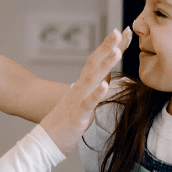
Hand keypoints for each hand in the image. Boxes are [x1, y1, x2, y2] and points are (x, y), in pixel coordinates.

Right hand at [38, 27, 132, 153]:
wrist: (46, 141)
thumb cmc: (66, 123)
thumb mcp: (84, 103)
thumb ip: (95, 90)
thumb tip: (107, 80)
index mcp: (83, 85)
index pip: (98, 60)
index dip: (111, 46)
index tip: (125, 32)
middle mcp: (80, 88)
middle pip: (95, 62)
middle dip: (109, 46)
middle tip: (122, 30)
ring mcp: (78, 100)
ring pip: (92, 79)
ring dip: (105, 64)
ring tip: (118, 50)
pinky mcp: (77, 116)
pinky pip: (87, 103)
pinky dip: (96, 94)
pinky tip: (105, 86)